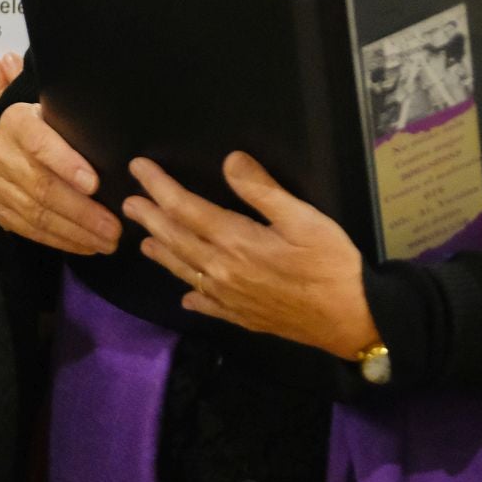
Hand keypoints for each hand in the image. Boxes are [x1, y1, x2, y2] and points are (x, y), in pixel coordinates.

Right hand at [0, 102, 119, 255]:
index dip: (66, 164)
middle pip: (41, 186)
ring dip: (75, 233)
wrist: (6, 143)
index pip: (39, 143)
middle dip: (82, 212)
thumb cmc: (48, 131)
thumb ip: (77, 136)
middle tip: (113, 228)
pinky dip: (60, 240)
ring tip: (106, 242)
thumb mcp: (58, 120)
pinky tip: (85, 245)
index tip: (95, 185)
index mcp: (17, 122)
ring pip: (35, 213)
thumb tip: (117, 165)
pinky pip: (27, 230)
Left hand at [123, 153, 377, 359]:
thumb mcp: (303, 218)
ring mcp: (230, 298)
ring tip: (143, 241)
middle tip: (127, 203)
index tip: (139, 168)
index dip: (159, 186)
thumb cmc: (332, 264)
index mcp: (235, 241)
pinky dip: (192, 297)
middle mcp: (222, 271)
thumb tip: (229, 160)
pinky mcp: (243, 318)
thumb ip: (262, 190)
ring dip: (162, 253)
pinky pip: (208, 306)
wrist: (353, 321)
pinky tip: (186, 297)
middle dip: (150, 217)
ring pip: (185, 272)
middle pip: (176, 239)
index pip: (184, 208)